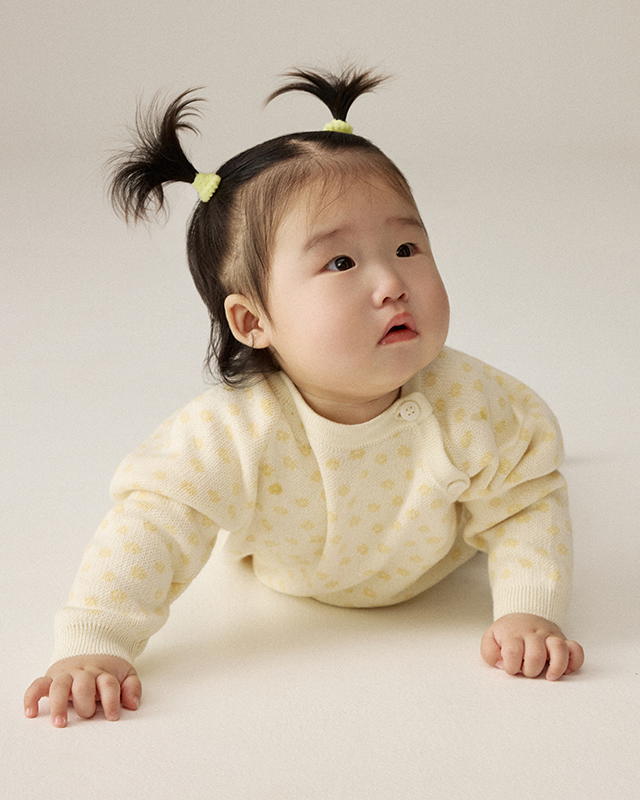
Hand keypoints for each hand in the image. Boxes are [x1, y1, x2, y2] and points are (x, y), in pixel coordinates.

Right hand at [24, 654, 140, 726]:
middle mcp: (82, 672)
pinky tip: (30, 713)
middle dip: (85, 703)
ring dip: (59, 704)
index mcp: (102, 672)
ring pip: (59, 686)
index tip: (113, 716)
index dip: (111, 700)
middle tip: (87, 715)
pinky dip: (31, 697)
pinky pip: (37, 685)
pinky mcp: (50, 677)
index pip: (107, 683)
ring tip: (60, 723)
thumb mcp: (126, 673)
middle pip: (83, 685)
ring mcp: (65, 675)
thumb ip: (132, 687)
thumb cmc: (107, 669)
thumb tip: (132, 705)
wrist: (92, 644)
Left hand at [481, 613, 583, 680]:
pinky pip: (576, 649)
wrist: (523, 614)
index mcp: (513, 634)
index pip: (513, 652)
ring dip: (556, 666)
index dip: (511, 666)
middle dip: (531, 670)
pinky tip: (566, 670)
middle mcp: (533, 634)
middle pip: (536, 654)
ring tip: (549, 676)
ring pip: (559, 648)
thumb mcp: (491, 639)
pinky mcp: (563, 640)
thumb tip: (501, 664)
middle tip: (527, 671)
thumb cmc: (508, 633)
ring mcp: (550, 636)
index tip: (511, 668)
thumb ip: (490, 652)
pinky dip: (574, 662)